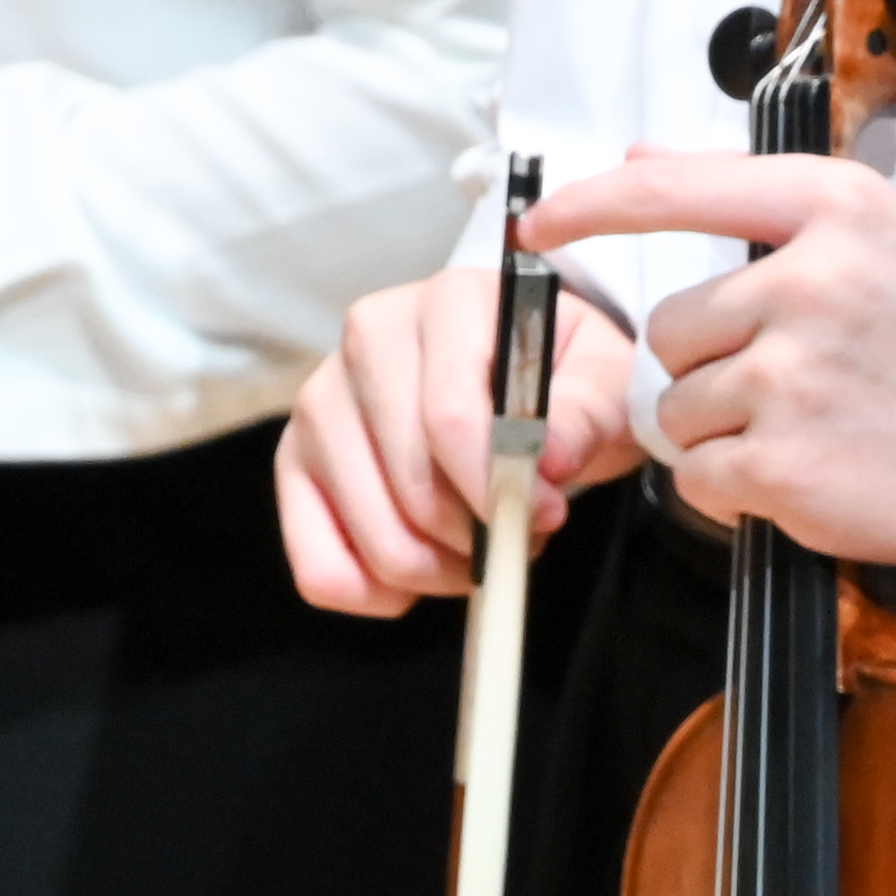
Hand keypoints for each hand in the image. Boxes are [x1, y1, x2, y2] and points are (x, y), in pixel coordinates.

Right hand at [275, 258, 647, 614]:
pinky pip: (320, 568)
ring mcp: (320, 402)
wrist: (524, 378)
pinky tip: (423, 574)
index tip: (546, 515)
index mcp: (447, 302)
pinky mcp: (294, 461)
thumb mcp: (602, 379)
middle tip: (520, 538)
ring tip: (481, 549)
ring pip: (371, 533)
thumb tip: (552, 459)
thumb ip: (587, 410)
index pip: (450, 417)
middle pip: (409, 482)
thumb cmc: (563, 377)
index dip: (499, 488)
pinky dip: (378, 593)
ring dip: (438, 570)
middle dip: (476, 537)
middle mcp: (366, 338)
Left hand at [515, 149, 895, 566]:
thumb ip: (768, 207)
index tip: (536, 224)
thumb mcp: (886, 233)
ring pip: (682, 411)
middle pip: (672, 329)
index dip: (589, 207)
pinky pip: (701, 480)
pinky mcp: (790, 465)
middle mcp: (807, 281)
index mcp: (832, 209)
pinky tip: (816, 475)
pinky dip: (741, 491)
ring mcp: (794, 376)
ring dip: (728, 434)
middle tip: (799, 386)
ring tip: (821, 431)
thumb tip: (639, 161)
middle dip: (712, 367)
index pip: (676, 189)